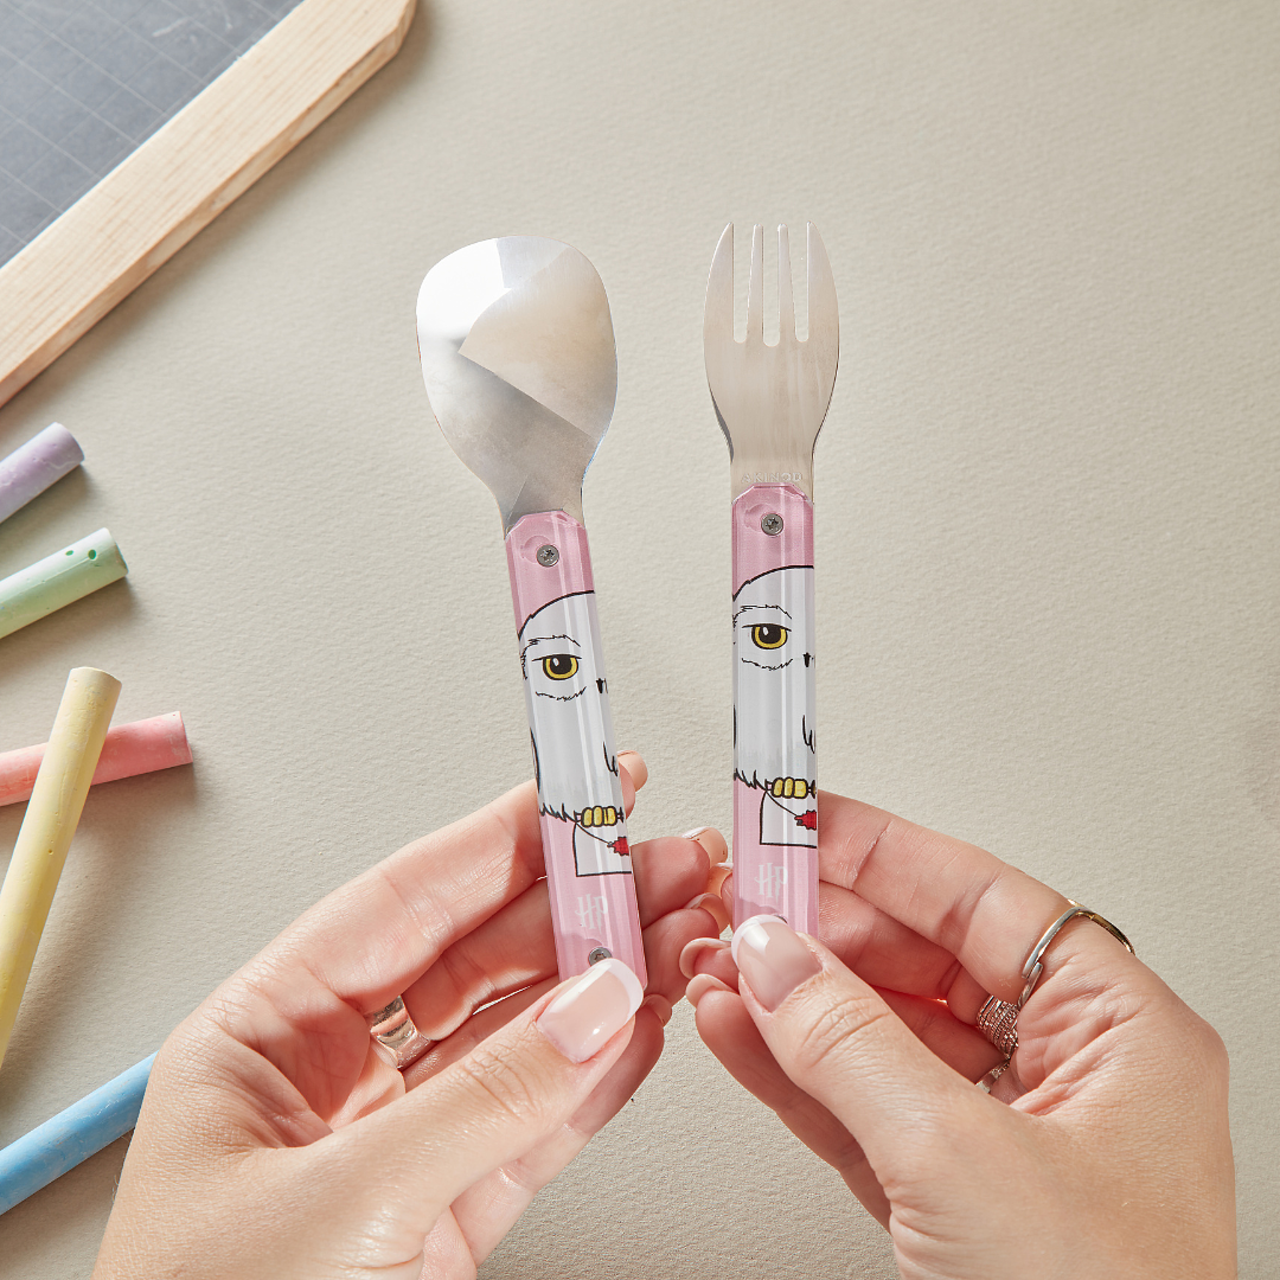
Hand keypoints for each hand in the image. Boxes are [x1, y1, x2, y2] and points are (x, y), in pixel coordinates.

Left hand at [94, 754, 721, 1279]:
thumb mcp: (338, 1206)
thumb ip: (481, 1101)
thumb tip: (594, 1009)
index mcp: (261, 1039)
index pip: (402, 906)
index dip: (499, 842)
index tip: (576, 801)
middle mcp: (330, 1079)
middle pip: (477, 961)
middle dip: (578, 908)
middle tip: (662, 864)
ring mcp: (395, 1145)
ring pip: (518, 1038)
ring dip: (606, 985)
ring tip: (680, 934)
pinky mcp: (443, 1216)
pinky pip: (533, 1126)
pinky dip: (596, 1079)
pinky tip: (645, 1028)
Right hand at [684, 790, 1235, 1279]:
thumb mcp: (963, 1160)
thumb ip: (851, 1043)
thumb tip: (773, 957)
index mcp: (1120, 1036)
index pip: (986, 902)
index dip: (886, 854)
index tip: (804, 824)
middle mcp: (1066, 1075)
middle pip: (922, 960)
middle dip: (821, 933)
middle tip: (743, 902)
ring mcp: (999, 1137)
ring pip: (878, 1033)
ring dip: (791, 999)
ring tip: (717, 963)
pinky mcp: (942, 1195)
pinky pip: (857, 1104)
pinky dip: (791, 1069)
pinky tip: (736, 1031)